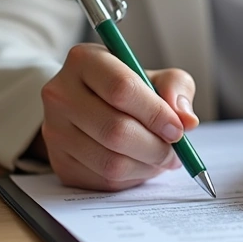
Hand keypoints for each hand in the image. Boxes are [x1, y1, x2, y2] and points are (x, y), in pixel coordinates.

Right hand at [39, 43, 198, 190]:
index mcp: (84, 60)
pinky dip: (132, 178)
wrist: (89, 106)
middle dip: (155, 147)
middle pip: (115, 130)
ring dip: (146, 166)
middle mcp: (60, 94)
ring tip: (161, 158)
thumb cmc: (128, 89)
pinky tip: (140, 164)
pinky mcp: (59, 162)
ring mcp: (55, 131)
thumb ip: (176, 88)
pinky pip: (103, 181)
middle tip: (175, 151)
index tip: (177, 128)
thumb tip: (187, 119)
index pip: (121, 88)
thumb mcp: (155, 76)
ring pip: (110, 162)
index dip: (155, 113)